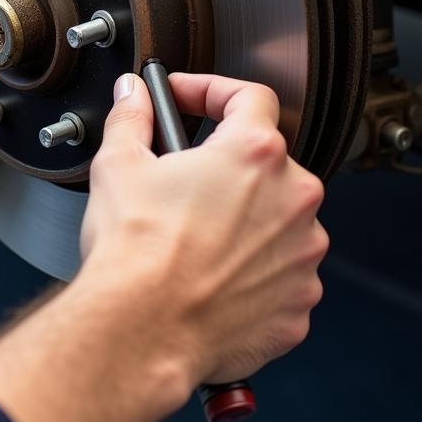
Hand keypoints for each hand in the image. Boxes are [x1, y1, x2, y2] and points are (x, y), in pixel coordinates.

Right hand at [0, 73, 326, 421]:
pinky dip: (252, 272)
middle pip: (267, 163)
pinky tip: (210, 277)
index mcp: (254, 154)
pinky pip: (280, 276)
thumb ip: (132, 117)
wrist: (141, 331)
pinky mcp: (299, 304)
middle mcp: (293, 200)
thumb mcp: (119, 164)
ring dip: (245, 220)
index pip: (250, 96)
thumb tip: (134, 95)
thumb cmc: (134, 251)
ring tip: (195, 236)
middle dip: (226, 165)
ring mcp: (303, 256)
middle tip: (183, 180)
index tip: (186, 99)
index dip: (212, 90)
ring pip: (278, 221)